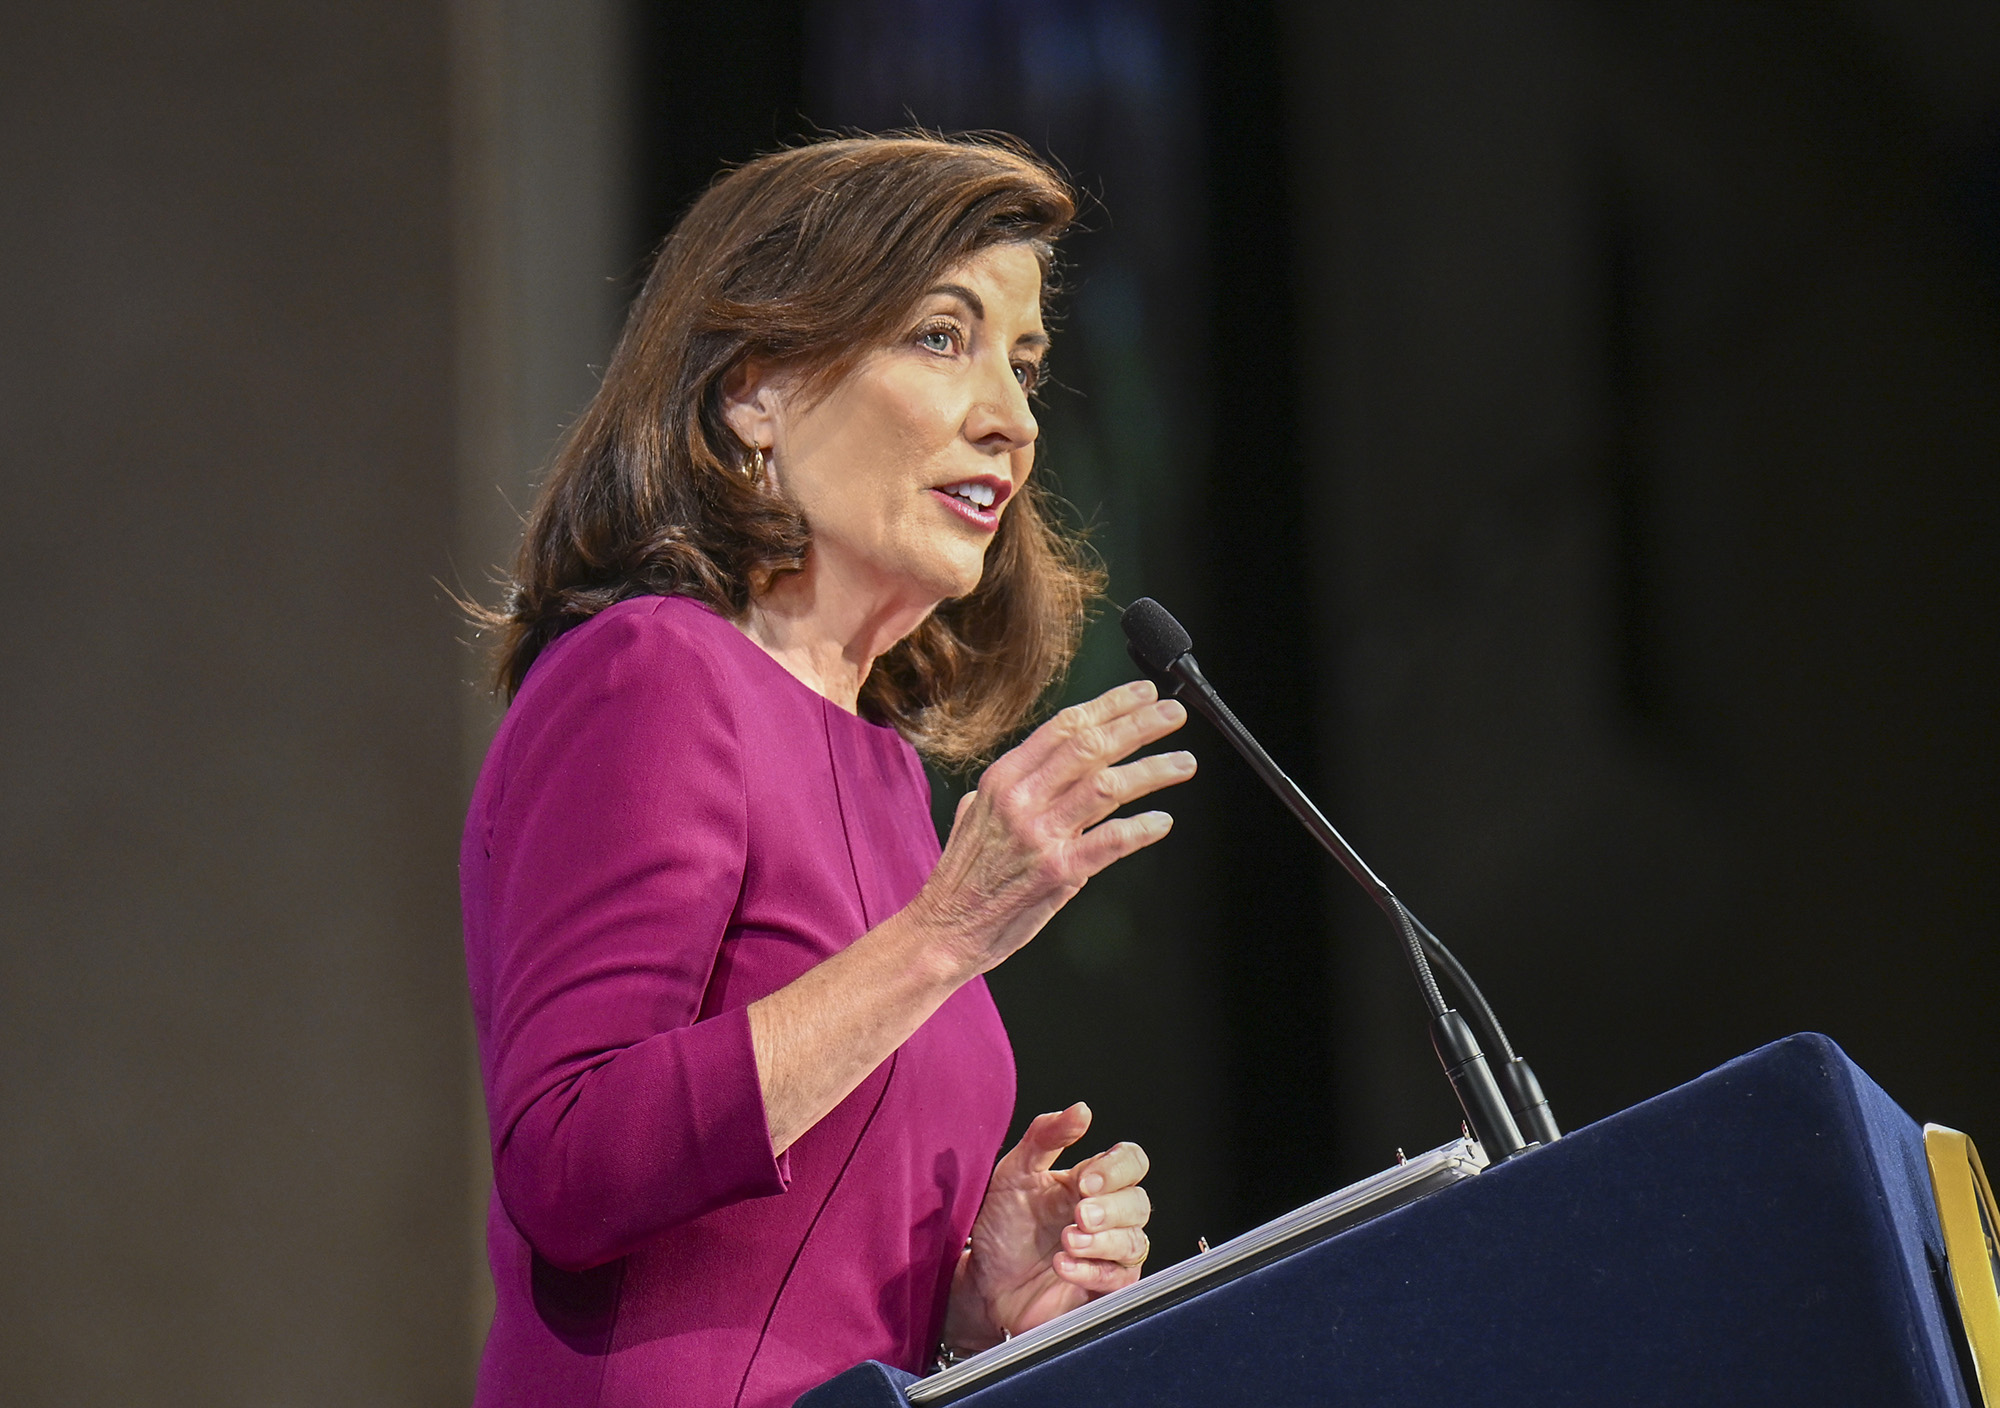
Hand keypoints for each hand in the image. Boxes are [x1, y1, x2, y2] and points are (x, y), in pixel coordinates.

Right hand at [910, 680, 1193, 978]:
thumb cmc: (962, 879)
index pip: (1064, 727)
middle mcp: (1021, 799)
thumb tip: (1030, 770)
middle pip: (1091, 746)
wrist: (944, 929)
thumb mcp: (971, 815)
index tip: (1140, 694)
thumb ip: (1003, 790)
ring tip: (1183, 762)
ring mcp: (1040, 834)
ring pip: (1107, 785)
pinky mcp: (1058, 871)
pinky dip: (1141, 828)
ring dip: (1152, 770)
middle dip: (1139, 724)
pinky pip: (1109, 841)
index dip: (1109, 705)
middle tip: (1172, 714)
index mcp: (1003, 779)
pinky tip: (1162, 821)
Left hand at [943, 1103, 1151, 1350]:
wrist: (983, 1282)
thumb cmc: (1002, 1226)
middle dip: (1111, 1209)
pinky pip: (1119, 1279)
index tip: (1085, 1180)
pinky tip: (1063, 1266)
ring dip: (1102, 1241)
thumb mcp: (1014, 1174)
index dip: (1117, 1168)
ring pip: (1134, 1242)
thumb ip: (1045, 1137)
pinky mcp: (1104, 1288)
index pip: (1130, 1162)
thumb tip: (1081, 1110)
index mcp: (1088, 1181)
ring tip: (1065, 1242)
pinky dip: (1093, 1271)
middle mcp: (1106, 1215)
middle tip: (1078, 1214)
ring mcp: (1108, 1253)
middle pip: (1139, 1203)